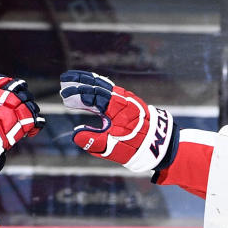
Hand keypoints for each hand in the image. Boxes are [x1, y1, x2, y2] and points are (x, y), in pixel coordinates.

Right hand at [59, 70, 174, 172]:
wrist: (163, 146)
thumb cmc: (138, 148)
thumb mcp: (114, 148)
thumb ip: (95, 141)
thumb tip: (76, 136)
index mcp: (118, 108)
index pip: (94, 96)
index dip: (78, 94)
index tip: (64, 94)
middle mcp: (123, 100)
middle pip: (99, 86)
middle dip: (81, 82)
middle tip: (64, 79)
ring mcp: (128, 101)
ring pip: (106, 87)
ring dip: (90, 83)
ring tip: (75, 80)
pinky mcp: (130, 105)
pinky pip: (112, 92)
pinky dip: (99, 89)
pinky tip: (93, 90)